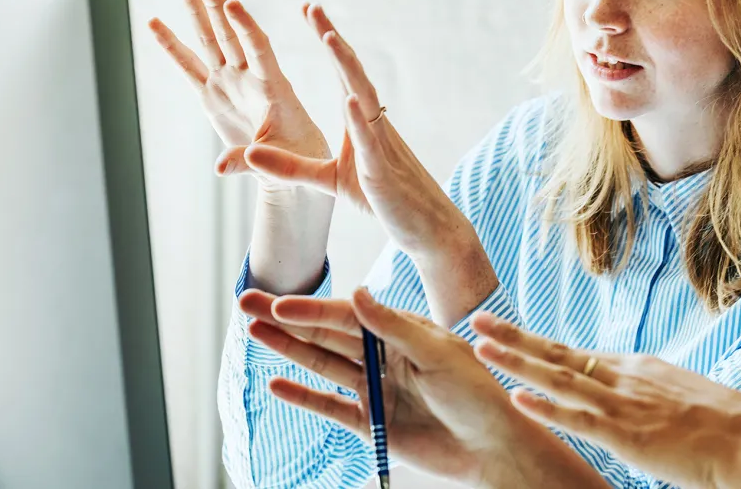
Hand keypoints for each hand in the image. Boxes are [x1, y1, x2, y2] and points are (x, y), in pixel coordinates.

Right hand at [148, 0, 330, 188]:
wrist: (292, 166)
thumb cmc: (298, 160)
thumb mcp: (280, 162)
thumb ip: (250, 161)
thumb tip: (219, 170)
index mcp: (273, 87)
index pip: (259, 49)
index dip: (246, 27)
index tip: (233, 4)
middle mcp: (249, 78)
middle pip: (230, 33)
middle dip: (216, 3)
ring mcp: (229, 83)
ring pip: (209, 41)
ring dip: (196, 12)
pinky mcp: (213, 96)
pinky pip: (187, 67)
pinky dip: (171, 47)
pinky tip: (155, 22)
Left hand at [238, 16, 472, 257]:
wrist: (426, 227)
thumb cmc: (383, 200)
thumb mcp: (328, 181)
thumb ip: (290, 167)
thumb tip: (251, 153)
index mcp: (361, 122)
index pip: (343, 74)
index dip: (328, 42)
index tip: (311, 12)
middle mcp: (373, 124)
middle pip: (352, 73)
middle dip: (333, 39)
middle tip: (313, 8)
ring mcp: (380, 144)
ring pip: (363, 97)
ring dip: (347, 67)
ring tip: (329, 38)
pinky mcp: (382, 171)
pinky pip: (370, 140)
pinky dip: (359, 118)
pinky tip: (349, 98)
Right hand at [240, 288, 609, 488]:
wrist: (494, 446)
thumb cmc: (478, 393)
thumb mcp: (439, 353)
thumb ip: (394, 326)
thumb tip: (358, 292)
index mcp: (403, 331)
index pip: (348, 315)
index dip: (312, 309)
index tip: (279, 302)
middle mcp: (385, 355)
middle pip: (327, 334)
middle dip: (286, 319)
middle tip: (245, 302)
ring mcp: (377, 388)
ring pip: (323, 365)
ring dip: (288, 349)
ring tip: (253, 332)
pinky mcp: (373, 424)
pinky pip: (331, 406)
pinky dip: (304, 396)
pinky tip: (276, 383)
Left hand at [472, 313, 740, 488]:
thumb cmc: (724, 426)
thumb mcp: (678, 398)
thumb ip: (648, 395)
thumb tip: (632, 397)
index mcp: (636, 368)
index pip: (574, 353)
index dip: (535, 343)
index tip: (505, 332)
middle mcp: (625, 377)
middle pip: (557, 353)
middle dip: (514, 338)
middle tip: (476, 320)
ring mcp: (625, 404)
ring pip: (559, 378)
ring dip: (516, 362)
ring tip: (481, 348)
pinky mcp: (629, 435)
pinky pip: (579, 420)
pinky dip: (546, 408)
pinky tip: (518, 398)